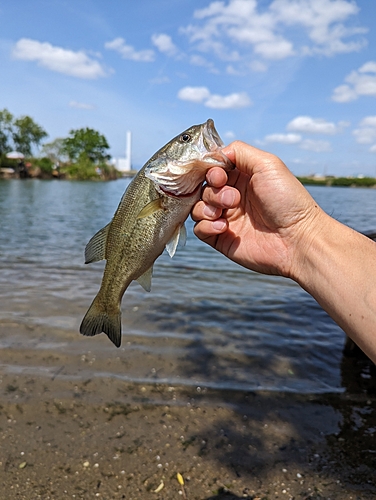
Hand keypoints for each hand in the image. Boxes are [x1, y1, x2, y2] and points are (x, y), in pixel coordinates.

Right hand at [191, 141, 322, 277]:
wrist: (297, 239)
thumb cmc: (288, 201)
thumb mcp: (267, 164)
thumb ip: (239, 151)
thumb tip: (215, 153)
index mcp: (242, 178)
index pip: (212, 168)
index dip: (210, 170)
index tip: (220, 177)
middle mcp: (232, 196)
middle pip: (203, 187)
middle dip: (213, 191)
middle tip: (233, 198)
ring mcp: (227, 218)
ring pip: (197, 207)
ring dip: (207, 207)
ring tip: (227, 212)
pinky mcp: (221, 238)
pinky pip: (199, 229)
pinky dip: (206, 225)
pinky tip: (224, 226)